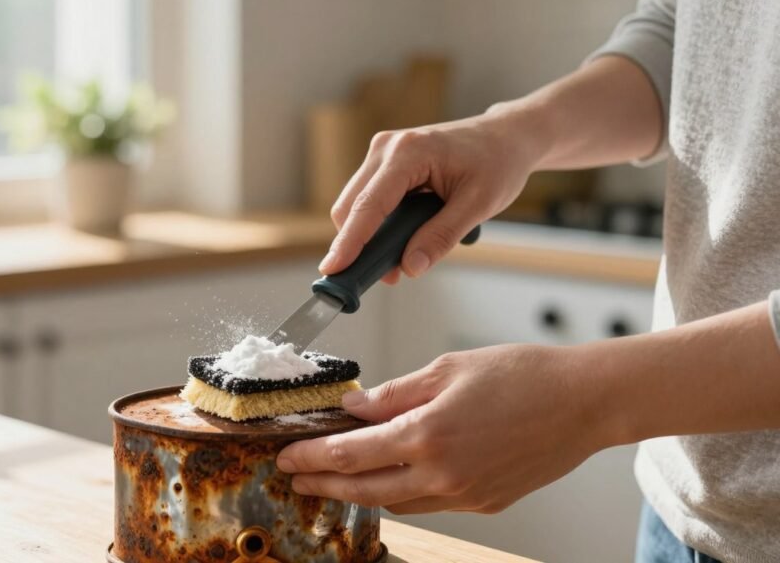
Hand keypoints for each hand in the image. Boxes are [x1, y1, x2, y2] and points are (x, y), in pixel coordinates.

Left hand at [276, 344, 613, 513]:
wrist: (585, 402)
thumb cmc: (522, 375)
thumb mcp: (448, 369)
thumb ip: (395, 394)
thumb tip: (354, 408)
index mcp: (428, 434)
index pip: (350, 454)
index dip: (312, 456)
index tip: (287, 454)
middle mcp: (442, 474)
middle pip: (363, 488)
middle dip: (322, 483)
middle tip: (294, 477)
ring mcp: (464, 495)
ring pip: (394, 502)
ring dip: (358, 491)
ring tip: (333, 478)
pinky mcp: (484, 504)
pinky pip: (428, 503)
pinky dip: (399, 493)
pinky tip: (388, 479)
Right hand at [321, 111, 544, 283]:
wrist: (505, 137)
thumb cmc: (497, 163)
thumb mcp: (479, 204)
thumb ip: (442, 236)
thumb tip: (410, 267)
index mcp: (409, 152)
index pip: (369, 204)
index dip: (349, 241)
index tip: (333, 270)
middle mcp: (386, 147)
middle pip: (351, 206)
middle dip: (357, 246)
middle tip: (383, 278)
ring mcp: (382, 152)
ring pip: (354, 205)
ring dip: (367, 237)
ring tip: (397, 263)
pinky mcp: (384, 162)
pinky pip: (368, 199)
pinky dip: (376, 225)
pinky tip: (400, 241)